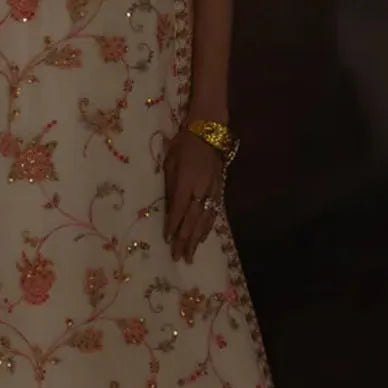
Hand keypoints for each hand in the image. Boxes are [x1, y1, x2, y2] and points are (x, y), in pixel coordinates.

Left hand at [163, 127, 223, 263]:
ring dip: (197, 238)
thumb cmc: (184, 143)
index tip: (168, 241)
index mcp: (186, 182)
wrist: (209, 131)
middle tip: (179, 257)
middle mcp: (201, 190)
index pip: (178, 210)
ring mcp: (212, 190)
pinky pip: (214, 213)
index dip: (173, 227)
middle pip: (193, 220)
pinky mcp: (219, 189)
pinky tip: (203, 236)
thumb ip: (170, 185)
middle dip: (186, 240)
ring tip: (191, 254)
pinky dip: (208, 227)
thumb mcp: (170, 161)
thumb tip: (169, 207)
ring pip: (205, 220)